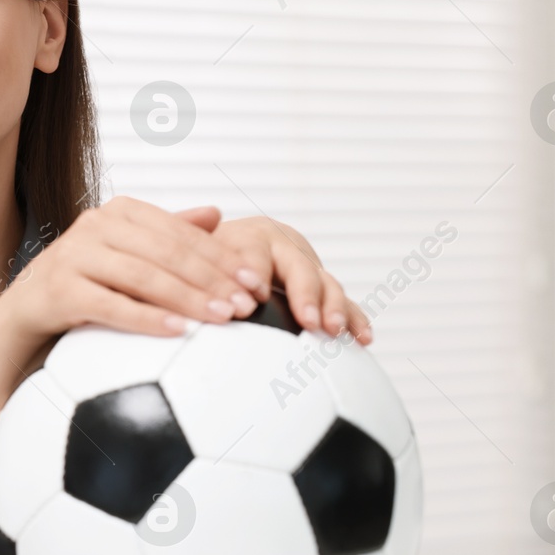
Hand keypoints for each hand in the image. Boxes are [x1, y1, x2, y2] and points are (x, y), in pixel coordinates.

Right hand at [0, 195, 258, 427]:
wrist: (22, 316)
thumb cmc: (82, 286)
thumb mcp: (124, 254)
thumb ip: (166, 233)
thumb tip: (215, 213)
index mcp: (119, 212)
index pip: (181, 232)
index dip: (222, 256)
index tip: (255, 282)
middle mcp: (94, 226)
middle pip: (166, 252)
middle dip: (212, 279)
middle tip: (246, 304)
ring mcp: (73, 256)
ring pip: (143, 276)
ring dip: (188, 298)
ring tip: (222, 319)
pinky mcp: (57, 290)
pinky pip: (111, 305)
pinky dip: (146, 318)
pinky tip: (178, 332)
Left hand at [186, 212, 372, 344]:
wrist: (227, 262)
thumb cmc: (205, 262)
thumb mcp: (192, 249)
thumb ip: (191, 232)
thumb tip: (209, 215)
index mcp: (250, 236)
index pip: (255, 254)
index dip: (256, 273)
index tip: (256, 298)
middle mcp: (284, 246)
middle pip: (299, 268)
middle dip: (305, 294)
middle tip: (308, 320)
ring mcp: (306, 267)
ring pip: (325, 285)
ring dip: (334, 308)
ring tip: (335, 330)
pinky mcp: (321, 289)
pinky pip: (341, 303)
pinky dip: (353, 319)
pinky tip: (363, 338)